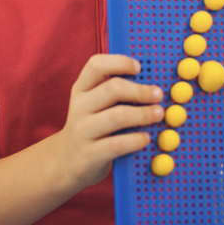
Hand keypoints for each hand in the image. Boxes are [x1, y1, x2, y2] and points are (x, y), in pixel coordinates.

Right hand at [55, 54, 162, 188]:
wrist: (66, 162)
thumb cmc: (90, 128)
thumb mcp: (94, 105)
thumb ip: (115, 92)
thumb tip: (151, 83)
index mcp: (81, 89)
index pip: (96, 65)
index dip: (120, 62)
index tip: (139, 68)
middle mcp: (79, 107)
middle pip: (113, 89)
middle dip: (141, 91)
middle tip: (158, 95)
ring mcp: (82, 131)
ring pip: (119, 116)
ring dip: (144, 114)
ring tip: (158, 114)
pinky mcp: (89, 154)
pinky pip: (118, 144)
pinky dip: (137, 140)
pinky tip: (146, 138)